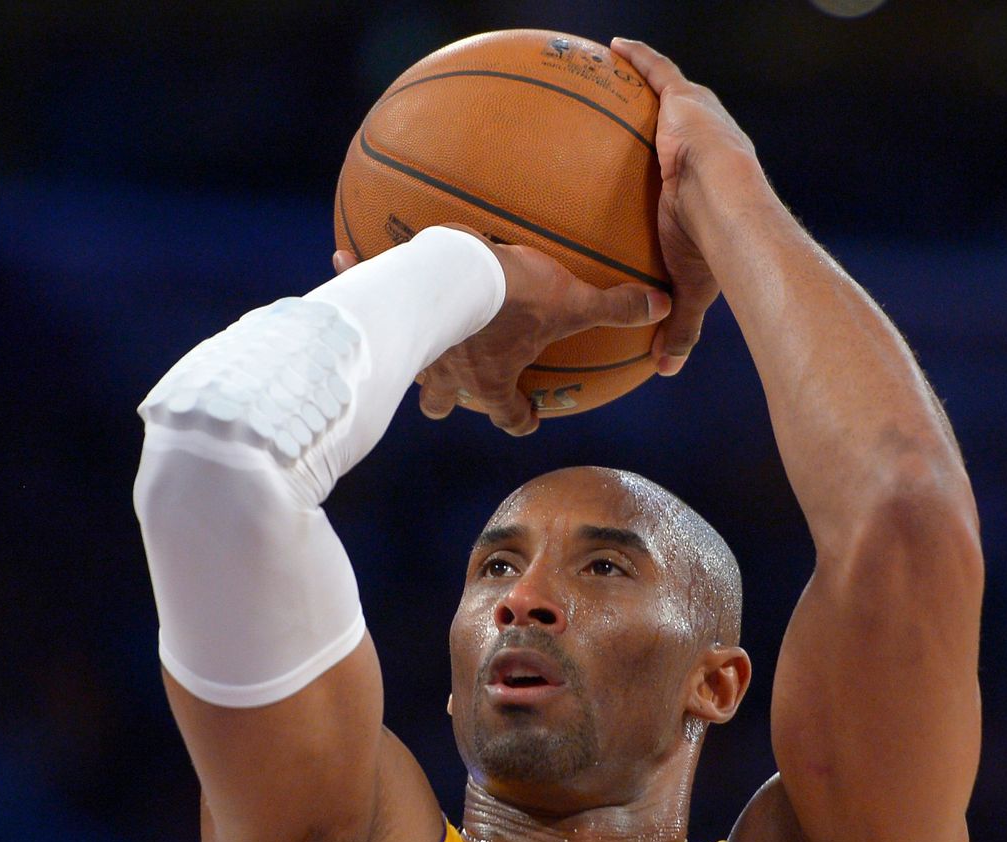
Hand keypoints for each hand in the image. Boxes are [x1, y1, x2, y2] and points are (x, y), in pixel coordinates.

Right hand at [332, 235, 666, 435]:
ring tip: (403, 334)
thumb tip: (662, 305)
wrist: (446, 276)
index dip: (521, 420)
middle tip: (457, 385)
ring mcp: (412, 349)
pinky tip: (344, 256)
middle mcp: (448, 375)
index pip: (510, 417)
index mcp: (491, 381)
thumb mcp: (570, 300)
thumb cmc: (510, 298)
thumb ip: (614, 306)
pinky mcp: (385, 312)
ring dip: (404, 352)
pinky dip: (355, 276)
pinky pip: (366, 293)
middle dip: (447, 399)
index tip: (529, 415)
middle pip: (441, 402)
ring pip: (401, 362)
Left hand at [611, 38, 768, 377]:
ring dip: (648, 82)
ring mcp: (697, 121)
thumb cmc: (716, 254)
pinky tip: (613, 47)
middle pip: (681, 128)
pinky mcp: (686, 101)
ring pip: (668, 94)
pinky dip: (637, 59)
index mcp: (713, 186)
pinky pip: (658, 72)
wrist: (730, 214)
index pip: (694, 173)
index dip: (680, 168)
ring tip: (615, 70)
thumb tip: (664, 371)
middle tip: (639, 118)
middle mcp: (709, 147)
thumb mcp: (691, 292)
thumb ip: (678, 326)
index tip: (665, 171)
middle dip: (665, 118)